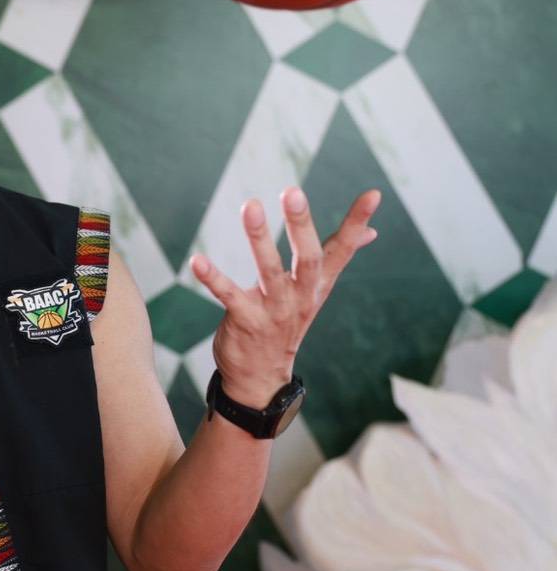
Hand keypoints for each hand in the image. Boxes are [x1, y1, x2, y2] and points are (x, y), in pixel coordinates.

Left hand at [190, 185, 380, 409]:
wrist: (262, 379)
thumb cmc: (288, 323)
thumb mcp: (317, 290)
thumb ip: (338, 257)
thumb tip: (372, 232)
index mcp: (318, 284)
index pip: (342, 250)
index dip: (357, 223)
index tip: (373, 195)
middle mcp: (301, 296)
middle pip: (308, 259)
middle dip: (301, 225)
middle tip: (293, 191)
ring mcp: (274, 311)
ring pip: (269, 272)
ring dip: (259, 240)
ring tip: (251, 206)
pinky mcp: (245, 321)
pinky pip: (229, 296)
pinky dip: (213, 278)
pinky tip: (197, 260)